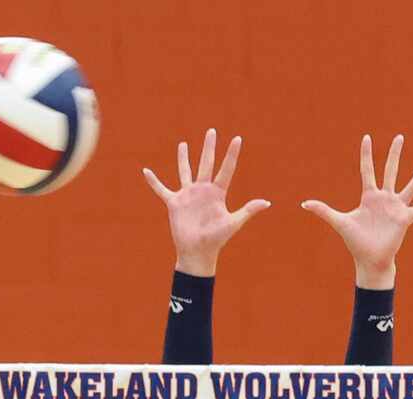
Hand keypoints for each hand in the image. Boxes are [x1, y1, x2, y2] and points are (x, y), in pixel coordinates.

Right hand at [142, 129, 269, 275]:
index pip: (226, 169)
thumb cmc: (216, 240)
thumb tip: (267, 203)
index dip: (232, 154)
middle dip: (209, 147)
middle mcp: (203, 190)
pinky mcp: (174, 203)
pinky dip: (153, 182)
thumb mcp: (233, 223)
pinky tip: (146, 171)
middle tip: (211, 131)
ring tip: (183, 144)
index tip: (237, 139)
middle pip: (206, 163)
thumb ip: (248, 210)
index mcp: (217, 193)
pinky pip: (162, 190)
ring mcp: (188, 195)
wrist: (197, 253)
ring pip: (185, 171)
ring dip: (183, 158)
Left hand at [302, 134, 412, 288]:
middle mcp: (384, 198)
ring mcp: (396, 207)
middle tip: (400, 137)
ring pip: (411, 185)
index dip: (367, 154)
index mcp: (369, 196)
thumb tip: (304, 204)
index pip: (367, 170)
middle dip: (394, 154)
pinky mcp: (405, 219)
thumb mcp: (339, 222)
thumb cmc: (356, 242)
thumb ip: (324, 211)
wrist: (369, 260)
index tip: (367, 137)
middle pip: (391, 170)